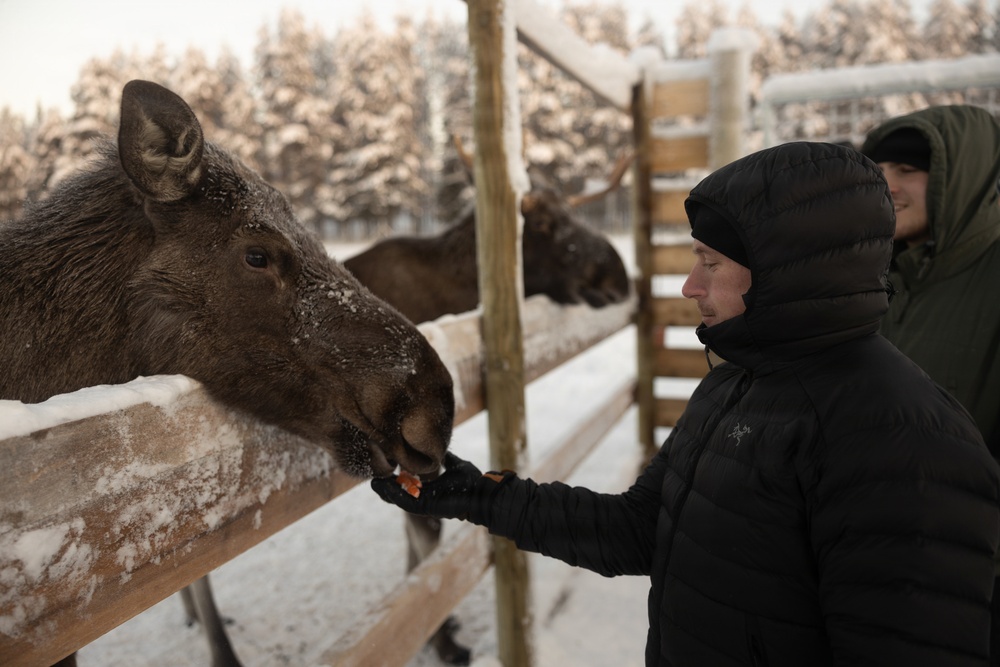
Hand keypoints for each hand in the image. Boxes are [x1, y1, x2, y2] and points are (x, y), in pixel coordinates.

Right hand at [371, 452, 510, 522]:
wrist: (481, 491)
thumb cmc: (471, 482)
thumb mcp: (455, 465)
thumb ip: (446, 458)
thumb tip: (440, 448)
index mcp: (430, 490)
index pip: (408, 485)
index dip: (395, 477)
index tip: (385, 466)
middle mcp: (424, 498)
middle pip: (399, 494)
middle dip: (385, 486)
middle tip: (373, 476)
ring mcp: (424, 504)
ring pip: (399, 499)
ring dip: (386, 491)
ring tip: (374, 482)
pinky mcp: (426, 508)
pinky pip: (405, 502)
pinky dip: (394, 495)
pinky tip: (384, 486)